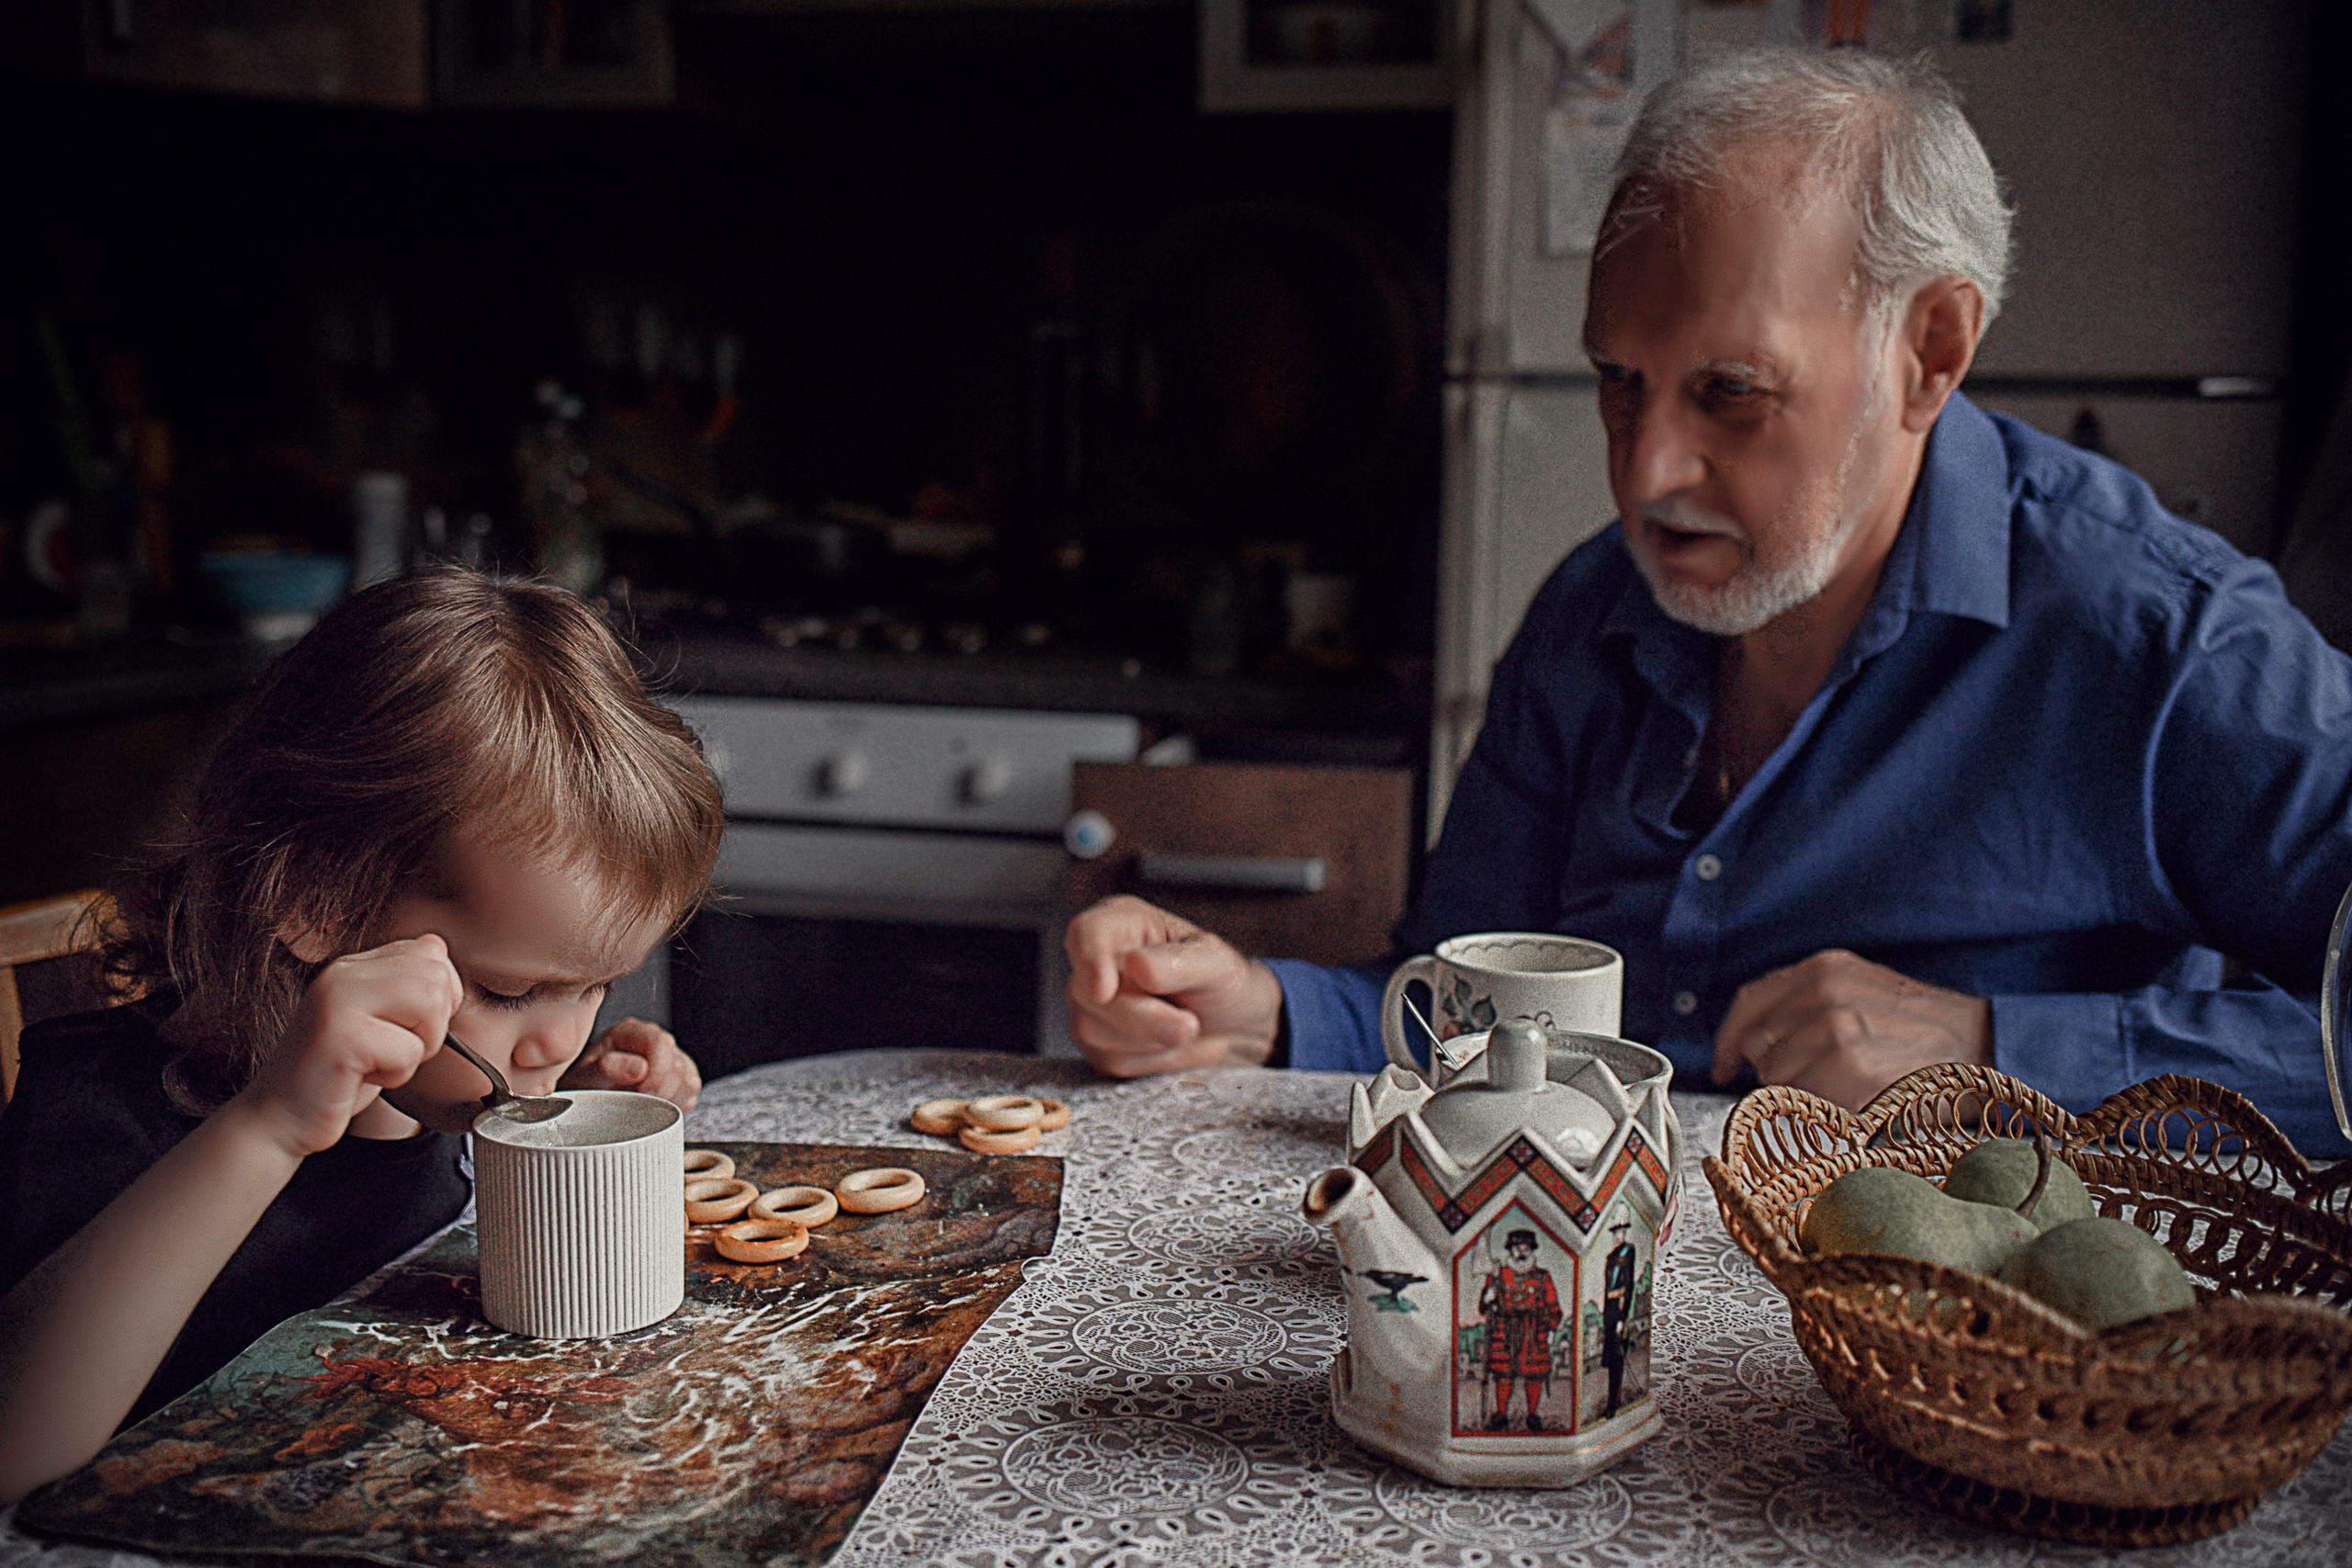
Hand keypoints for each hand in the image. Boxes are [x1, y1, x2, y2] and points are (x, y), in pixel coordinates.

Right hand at [237, 934, 463, 1157]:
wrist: (280, 1118)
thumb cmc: (336, 1075)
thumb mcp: (377, 1022)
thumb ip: (404, 984)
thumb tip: (437, 944)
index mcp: (352, 967)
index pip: (429, 953)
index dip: (439, 996)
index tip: (408, 1026)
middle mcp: (343, 974)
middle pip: (435, 978)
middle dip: (432, 1025)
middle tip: (392, 1049)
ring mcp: (338, 1001)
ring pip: (429, 1007)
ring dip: (418, 1048)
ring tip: (378, 1061)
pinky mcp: (340, 1036)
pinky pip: (408, 1050)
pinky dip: (397, 1074)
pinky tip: (360, 1077)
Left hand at [560, 1018, 700, 1110]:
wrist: (586, 1097)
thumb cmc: (584, 1084)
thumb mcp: (585, 1076)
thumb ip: (607, 1068)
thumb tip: (639, 1068)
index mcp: (632, 1032)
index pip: (659, 1042)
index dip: (657, 1070)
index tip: (643, 1093)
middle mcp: (656, 1040)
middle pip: (677, 1063)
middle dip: (662, 1091)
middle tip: (642, 1108)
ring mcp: (671, 1058)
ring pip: (689, 1079)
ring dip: (671, 1100)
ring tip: (647, 1110)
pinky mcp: (681, 1077)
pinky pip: (691, 1092)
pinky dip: (678, 1105)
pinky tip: (657, 1110)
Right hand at [1064, 895, 1283, 1077]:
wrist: (1229, 1024)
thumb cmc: (1219, 982)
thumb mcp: (1217, 965)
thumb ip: (1180, 963)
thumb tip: (1136, 963)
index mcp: (1121, 922)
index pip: (1087, 933)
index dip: (1091, 960)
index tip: (1104, 990)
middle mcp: (1095, 960)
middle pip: (1090, 993)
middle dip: (1144, 1017)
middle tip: (1190, 1025)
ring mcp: (1088, 1003)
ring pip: (1097, 1032)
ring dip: (1154, 1038)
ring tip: (1185, 1022)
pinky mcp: (1095, 1043)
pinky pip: (1112, 1059)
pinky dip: (1153, 1058)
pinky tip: (1171, 1043)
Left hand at [1711, 948, 1990, 1109]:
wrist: (1985, 1046)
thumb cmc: (1925, 1029)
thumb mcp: (1864, 992)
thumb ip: (1810, 1003)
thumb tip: (1756, 1042)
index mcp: (1823, 968)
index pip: (1749, 1001)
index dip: (1728, 1038)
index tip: (1723, 1064)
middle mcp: (1822, 990)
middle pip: (1757, 1045)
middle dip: (1774, 1070)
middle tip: (1815, 1080)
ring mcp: (1833, 1026)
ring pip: (1775, 1076)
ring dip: (1800, 1090)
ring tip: (1845, 1086)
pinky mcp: (1846, 1063)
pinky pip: (1802, 1096)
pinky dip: (1820, 1106)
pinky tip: (1852, 1098)